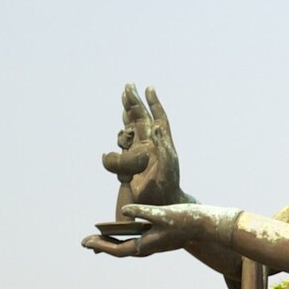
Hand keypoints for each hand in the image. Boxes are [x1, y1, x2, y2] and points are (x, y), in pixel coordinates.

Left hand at [81, 204, 240, 257]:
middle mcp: (150, 246)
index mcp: (148, 245)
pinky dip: (127, 236)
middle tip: (86, 241)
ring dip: (114, 241)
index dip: (100, 245)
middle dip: (103, 245)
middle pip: (121, 249)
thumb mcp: (162, 213)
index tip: (85, 242)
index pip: (118, 248)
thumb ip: (141, 212)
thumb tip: (124, 211)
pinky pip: (138, 239)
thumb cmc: (186, 220)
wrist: (207, 225)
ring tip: (101, 236)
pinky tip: (124, 228)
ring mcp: (156, 243)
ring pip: (129, 245)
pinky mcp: (161, 237)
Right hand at [101, 84, 186, 204]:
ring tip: (125, 98)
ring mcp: (140, 152)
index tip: (149, 88)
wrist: (159, 203)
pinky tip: (122, 130)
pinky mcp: (130, 161)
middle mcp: (151, 145)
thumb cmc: (166, 187)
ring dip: (127, 114)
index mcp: (162, 143)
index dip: (154, 103)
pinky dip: (121, 134)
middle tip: (128, 86)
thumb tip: (158, 127)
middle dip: (135, 102)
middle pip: (141, 119)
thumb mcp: (167, 167)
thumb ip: (163, 147)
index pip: (158, 118)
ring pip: (132, 128)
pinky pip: (124, 144)